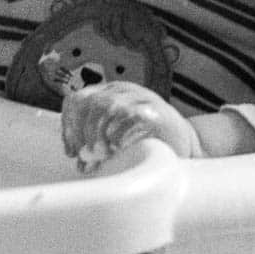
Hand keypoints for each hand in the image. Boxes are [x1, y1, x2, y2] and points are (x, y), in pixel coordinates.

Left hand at [61, 81, 202, 172]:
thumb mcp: (116, 139)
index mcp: (109, 93)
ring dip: (98, 135)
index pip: (76, 100)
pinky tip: (119, 149)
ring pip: (105, 107)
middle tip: (85, 156)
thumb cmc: (148, 142)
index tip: (71, 151)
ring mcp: (140, 97)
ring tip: (102, 155)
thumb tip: (80, 163)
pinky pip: (129, 117)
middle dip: (80, 132)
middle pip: (88, 102)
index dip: (68, 125)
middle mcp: (123, 90)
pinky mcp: (155, 110)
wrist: (187, 144)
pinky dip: (119, 135)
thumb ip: (97, 146)